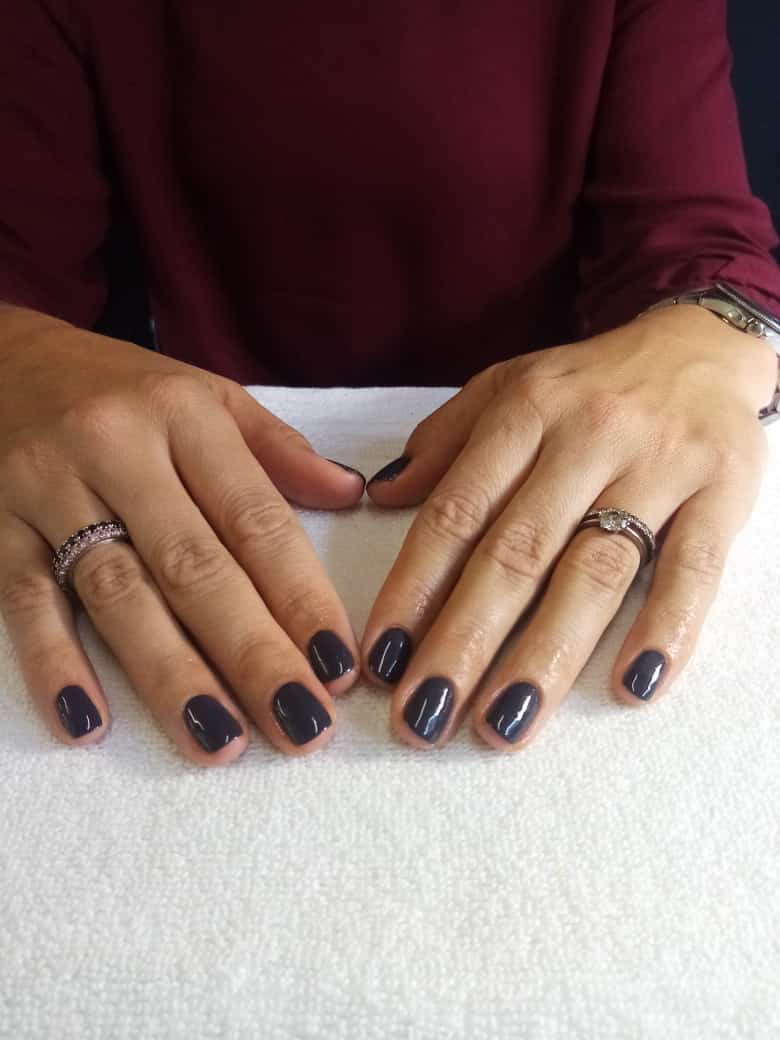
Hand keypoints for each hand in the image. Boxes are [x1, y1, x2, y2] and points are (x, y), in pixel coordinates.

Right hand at [0, 305, 363, 762]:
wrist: (1, 361)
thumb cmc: (121, 389)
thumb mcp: (206, 395)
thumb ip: (278, 450)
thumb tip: (352, 495)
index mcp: (185, 416)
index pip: (255, 518)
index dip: (300, 595)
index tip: (339, 664)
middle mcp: (117, 448)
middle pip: (194, 566)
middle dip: (252, 654)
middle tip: (300, 726)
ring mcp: (48, 489)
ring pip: (117, 593)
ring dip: (171, 675)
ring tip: (221, 742)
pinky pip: (25, 602)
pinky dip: (55, 664)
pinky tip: (90, 724)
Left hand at [361, 305, 776, 749]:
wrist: (700, 345)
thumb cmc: (587, 384)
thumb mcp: (508, 387)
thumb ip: (445, 442)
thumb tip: (380, 496)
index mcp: (523, 412)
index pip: (457, 511)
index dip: (414, 588)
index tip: (381, 660)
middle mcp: (586, 437)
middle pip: (517, 552)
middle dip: (465, 641)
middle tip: (423, 717)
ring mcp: (659, 465)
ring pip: (596, 571)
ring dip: (546, 655)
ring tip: (502, 725)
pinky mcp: (724, 490)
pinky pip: (694, 567)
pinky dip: (665, 627)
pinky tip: (632, 687)